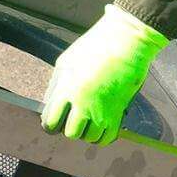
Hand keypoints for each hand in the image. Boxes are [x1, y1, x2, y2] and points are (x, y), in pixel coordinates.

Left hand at [42, 4, 168, 145]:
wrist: (127, 39)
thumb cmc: (94, 46)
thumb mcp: (65, 62)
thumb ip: (56, 86)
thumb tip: (49, 106)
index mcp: (67, 90)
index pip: (51, 123)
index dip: (50, 124)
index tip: (54, 121)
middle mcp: (84, 103)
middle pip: (71, 133)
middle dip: (70, 128)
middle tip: (73, 119)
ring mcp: (103, 109)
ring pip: (89, 137)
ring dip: (86, 132)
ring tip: (88, 120)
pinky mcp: (119, 111)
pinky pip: (107, 137)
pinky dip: (102, 136)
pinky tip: (100, 125)